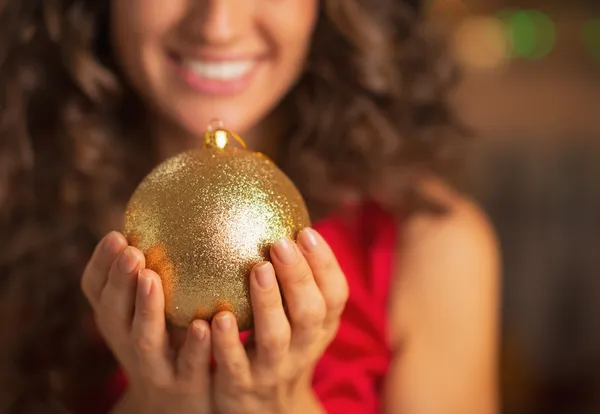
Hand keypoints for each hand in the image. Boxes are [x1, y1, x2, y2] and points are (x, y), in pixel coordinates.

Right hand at [81, 232, 211, 413]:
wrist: (178, 403)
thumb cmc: (169, 340)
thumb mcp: (156, 308)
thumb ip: (160, 269)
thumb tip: (181, 212)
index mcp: (118, 319)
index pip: (97, 290)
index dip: (101, 264)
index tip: (116, 234)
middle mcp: (128, 342)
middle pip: (114, 312)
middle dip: (119, 281)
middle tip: (131, 251)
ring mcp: (154, 366)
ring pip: (144, 339)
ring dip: (146, 308)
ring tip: (151, 278)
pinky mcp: (183, 385)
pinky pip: (187, 365)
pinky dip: (192, 346)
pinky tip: (203, 324)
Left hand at [211, 228, 348, 413]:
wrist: (267, 409)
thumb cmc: (280, 347)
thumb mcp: (298, 319)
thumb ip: (295, 281)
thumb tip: (277, 218)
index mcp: (320, 327)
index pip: (335, 295)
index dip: (326, 265)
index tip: (307, 232)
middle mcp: (303, 348)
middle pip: (310, 313)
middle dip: (299, 277)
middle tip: (281, 243)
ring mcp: (273, 369)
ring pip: (275, 337)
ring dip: (268, 303)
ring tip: (259, 269)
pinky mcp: (242, 386)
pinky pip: (234, 364)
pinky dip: (228, 341)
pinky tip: (217, 316)